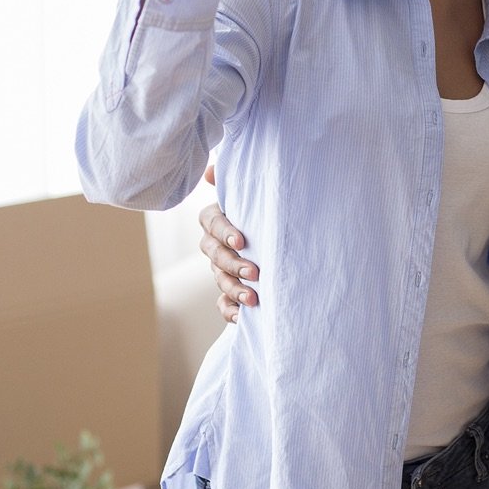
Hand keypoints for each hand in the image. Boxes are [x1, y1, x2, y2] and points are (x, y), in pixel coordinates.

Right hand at [199, 165, 258, 322]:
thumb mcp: (254, 193)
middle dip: (233, 264)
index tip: (242, 241)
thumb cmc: (263, 208)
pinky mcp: (228, 290)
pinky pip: (222, 303)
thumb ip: (234, 182)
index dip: (225, 232)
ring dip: (234, 290)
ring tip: (253, 298)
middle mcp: (214, 244)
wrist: (277, 238)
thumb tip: (210, 171)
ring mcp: (220, 268)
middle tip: (254, 272)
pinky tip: (240, 317)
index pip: (213, 223)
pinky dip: (229, 311)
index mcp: (216, 218)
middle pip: (214, 255)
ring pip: (220, 279)